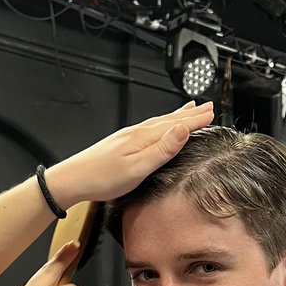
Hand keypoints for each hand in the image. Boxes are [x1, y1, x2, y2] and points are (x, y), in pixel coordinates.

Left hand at [46, 101, 214, 207]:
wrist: (72, 179)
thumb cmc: (101, 178)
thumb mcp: (137, 168)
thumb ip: (162, 150)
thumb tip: (182, 130)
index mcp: (143, 137)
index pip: (176, 126)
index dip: (196, 120)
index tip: (212, 113)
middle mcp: (136, 132)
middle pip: (169, 120)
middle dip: (190, 114)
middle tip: (207, 107)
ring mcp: (128, 137)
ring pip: (159, 123)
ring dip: (176, 117)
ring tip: (188, 111)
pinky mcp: (122, 143)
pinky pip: (149, 128)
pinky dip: (161, 124)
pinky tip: (159, 127)